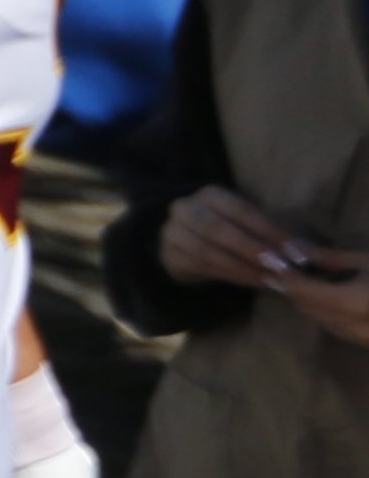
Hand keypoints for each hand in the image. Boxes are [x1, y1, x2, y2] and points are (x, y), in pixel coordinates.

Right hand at [159, 185, 309, 291]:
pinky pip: (202, 268)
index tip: (296, 251)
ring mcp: (172, 233)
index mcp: (210, 194)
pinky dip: (232, 276)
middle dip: (253, 250)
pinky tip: (253, 282)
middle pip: (220, 230)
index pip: (242, 211)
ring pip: (208, 252)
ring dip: (244, 268)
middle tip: (281, 268)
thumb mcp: (246, 222)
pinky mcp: (169, 256)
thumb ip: (271, 233)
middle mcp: (185, 209)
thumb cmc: (227, 228)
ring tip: (270, 280)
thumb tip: (309, 250)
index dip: (270, 231)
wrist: (184, 241)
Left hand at [261, 249, 368, 348]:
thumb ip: (328, 258)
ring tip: (299, 278)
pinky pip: (333, 326)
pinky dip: (322, 310)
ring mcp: (357, 338)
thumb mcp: (366, 261)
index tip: (267, 258)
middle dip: (291, 288)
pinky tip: (323, 295)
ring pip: (317, 319)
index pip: (302, 291)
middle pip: (306, 307)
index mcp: (351, 303)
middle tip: (279, 267)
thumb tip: (292, 249)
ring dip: (305, 300)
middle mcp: (350, 326)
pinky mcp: (362, 342)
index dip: (283, 275)